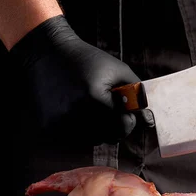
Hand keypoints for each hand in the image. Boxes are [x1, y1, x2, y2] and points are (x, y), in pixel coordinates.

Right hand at [10, 15, 146, 143]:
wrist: (46, 54)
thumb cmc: (88, 61)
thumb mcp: (118, 70)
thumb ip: (137, 94)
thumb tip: (149, 120)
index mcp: (94, 98)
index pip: (124, 127)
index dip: (129, 119)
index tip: (124, 108)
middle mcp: (75, 114)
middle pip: (110, 137)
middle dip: (115, 125)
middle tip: (107, 106)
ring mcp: (60, 124)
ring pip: (93, 141)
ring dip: (97, 129)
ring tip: (88, 105)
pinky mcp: (48, 129)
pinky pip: (74, 140)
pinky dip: (79, 130)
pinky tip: (74, 110)